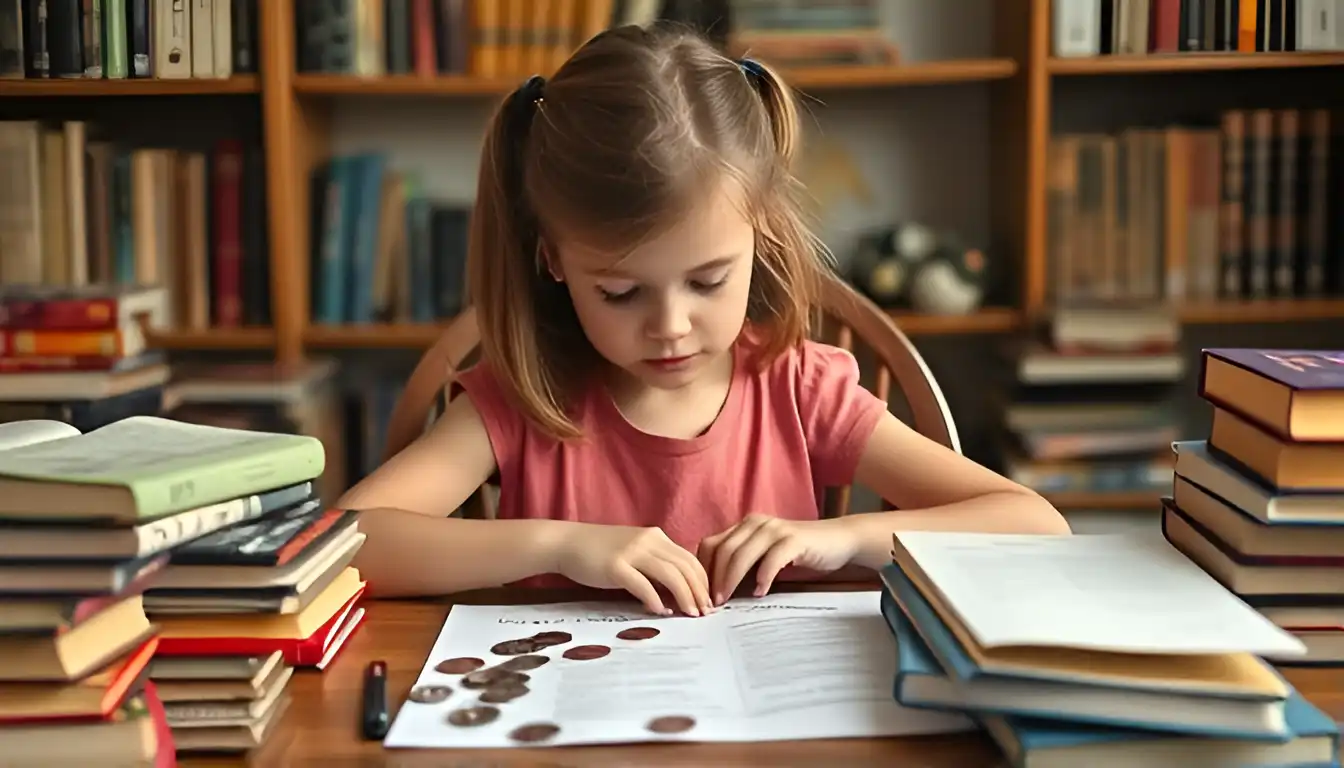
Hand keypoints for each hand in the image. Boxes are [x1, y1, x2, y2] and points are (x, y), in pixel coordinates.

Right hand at [553, 523, 711, 616]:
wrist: (567, 542)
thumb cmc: (600, 551)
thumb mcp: (634, 552)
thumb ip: (655, 565)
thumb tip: (677, 591)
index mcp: (655, 537)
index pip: (689, 559)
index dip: (703, 581)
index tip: (708, 600)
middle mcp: (648, 541)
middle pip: (685, 567)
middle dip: (699, 592)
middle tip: (705, 612)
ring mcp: (631, 552)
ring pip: (670, 575)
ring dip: (684, 597)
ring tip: (690, 614)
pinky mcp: (615, 566)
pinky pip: (643, 585)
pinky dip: (655, 600)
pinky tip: (661, 611)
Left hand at [697, 514, 859, 604]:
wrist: (838, 540)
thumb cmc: (799, 553)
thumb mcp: (765, 556)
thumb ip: (744, 564)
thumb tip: (717, 591)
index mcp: (745, 526)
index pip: (711, 545)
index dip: (702, 570)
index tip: (700, 594)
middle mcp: (756, 523)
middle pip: (723, 551)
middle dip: (713, 579)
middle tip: (711, 603)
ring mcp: (775, 529)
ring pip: (741, 554)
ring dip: (731, 580)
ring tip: (727, 601)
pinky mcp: (794, 539)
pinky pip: (771, 559)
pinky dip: (762, 577)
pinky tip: (760, 593)